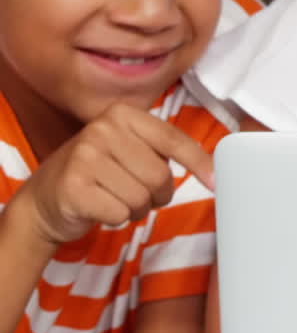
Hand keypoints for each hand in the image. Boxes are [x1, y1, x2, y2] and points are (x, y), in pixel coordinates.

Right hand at [14, 103, 214, 247]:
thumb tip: (212, 168)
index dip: (198, 163)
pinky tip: (98, 208)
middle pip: (160, 176)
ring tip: (113, 198)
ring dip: (135, 208)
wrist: (44, 201)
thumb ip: (160, 150)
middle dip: (156, 195)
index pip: (172, 139)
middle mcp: (102, 129)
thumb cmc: (97, 175)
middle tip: (135, 193)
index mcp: (121, 114)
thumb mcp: (127, 149)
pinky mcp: (74, 187)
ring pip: (141, 198)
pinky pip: (120, 213)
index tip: (216, 182)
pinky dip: (115, 218)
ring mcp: (85, 156)